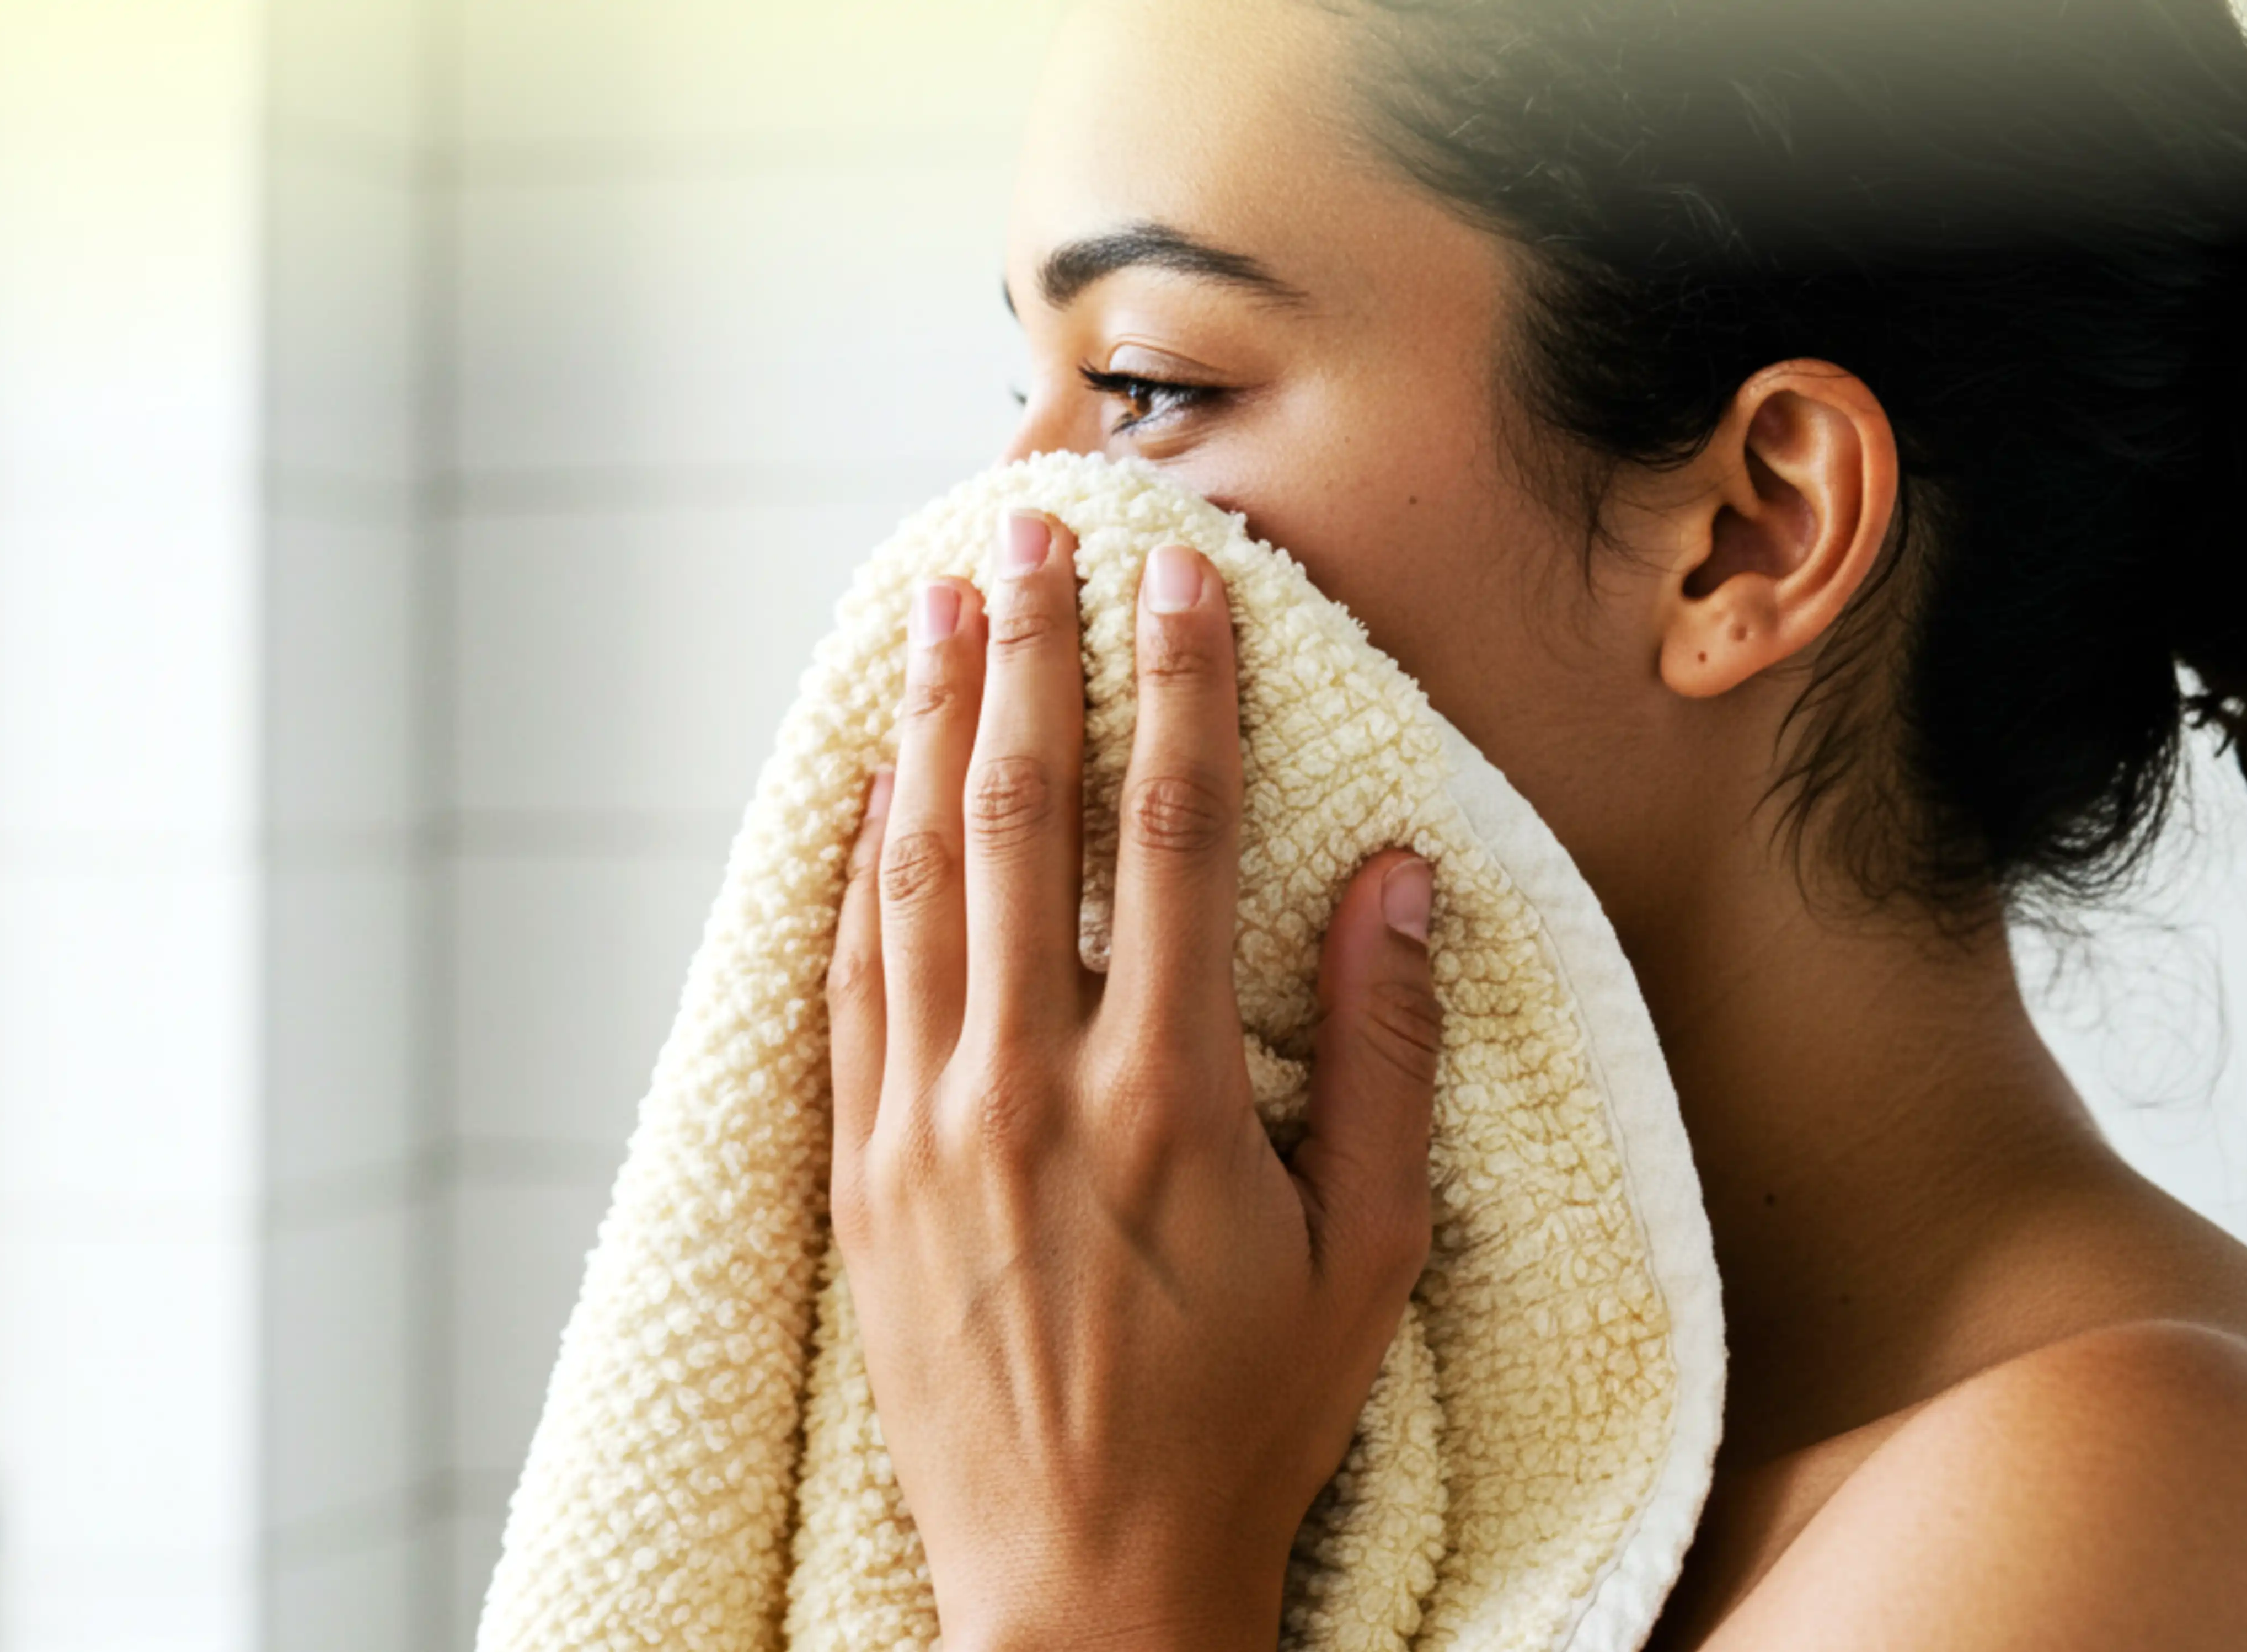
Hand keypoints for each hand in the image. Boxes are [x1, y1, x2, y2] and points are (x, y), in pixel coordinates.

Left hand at [824, 507, 1442, 1651]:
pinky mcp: (862, 1175)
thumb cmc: (1243, 1426)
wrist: (1083, 1583)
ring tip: (938, 611)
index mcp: (1168, 1101)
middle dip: (1029, 658)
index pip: (1171, 838)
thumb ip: (1377, 1057)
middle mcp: (1031, 1092)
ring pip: (915, 880)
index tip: (1182, 576)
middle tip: (1026, 532)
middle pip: (1021, 821)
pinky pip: (850, 983)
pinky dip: (858, 869)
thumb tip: (1395, 876)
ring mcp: (926, 1130)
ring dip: (931, 730)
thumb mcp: (1363, 1258)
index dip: (1180, 687)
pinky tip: (872, 785)